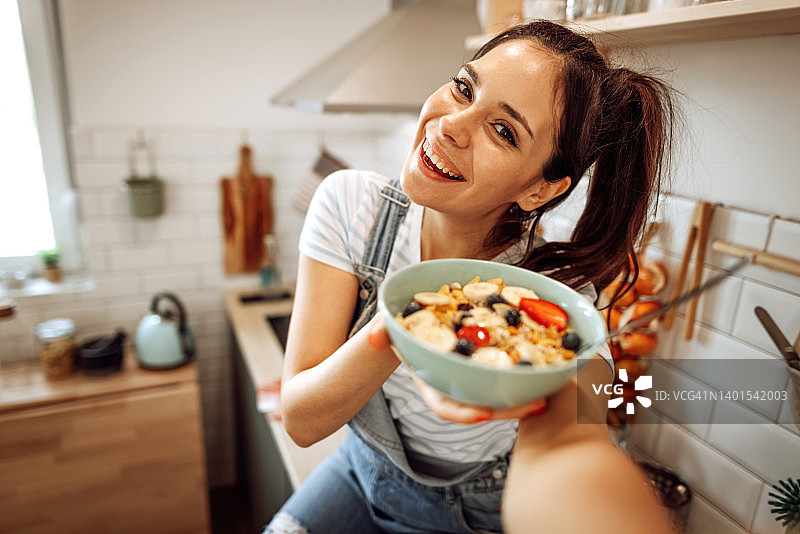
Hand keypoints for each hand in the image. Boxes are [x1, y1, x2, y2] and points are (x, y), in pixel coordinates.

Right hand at [367, 315, 547, 423]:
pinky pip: (515, 369)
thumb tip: (375, 336)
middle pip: (485, 404)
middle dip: (510, 409)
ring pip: (504, 391)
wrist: (418, 320)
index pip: (447, 406)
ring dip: (530, 391)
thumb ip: (383, 331)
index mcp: (434, 382)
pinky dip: (535, 368)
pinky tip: (558, 361)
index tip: (482, 415)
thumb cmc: (404, 327)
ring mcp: (477, 376)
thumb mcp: (390, 328)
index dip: (464, 412)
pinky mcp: (495, 362)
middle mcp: (458, 384)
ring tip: (557, 388)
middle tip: (537, 405)